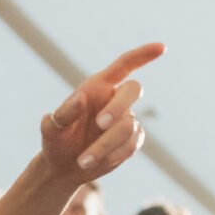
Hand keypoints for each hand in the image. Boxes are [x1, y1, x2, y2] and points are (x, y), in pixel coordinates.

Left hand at [38, 44, 161, 182]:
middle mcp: (115, 99)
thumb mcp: (52, 128)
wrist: (63, 167)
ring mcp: (126, 120)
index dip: (143, 55)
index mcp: (97, 87)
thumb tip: (80, 97)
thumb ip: (63, 113)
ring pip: (129, 125)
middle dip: (118, 106)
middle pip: (133, 89)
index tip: (162, 47)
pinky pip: (131, 145)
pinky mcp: (131, 141)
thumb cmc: (57, 140)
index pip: (124, 65)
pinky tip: (94, 163)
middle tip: (99, 123)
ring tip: (82, 161)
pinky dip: (112, 154)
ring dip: (106, 144)